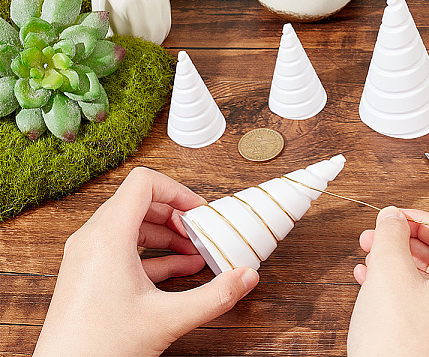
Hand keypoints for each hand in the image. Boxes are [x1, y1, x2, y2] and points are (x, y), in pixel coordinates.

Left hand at [33, 167, 259, 356]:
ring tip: (193, 251)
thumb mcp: (167, 320)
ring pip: (131, 223)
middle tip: (198, 232)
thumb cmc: (101, 349)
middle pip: (139, 200)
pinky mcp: (87, 271)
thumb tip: (247, 277)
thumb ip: (214, 297)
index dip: (176, 190)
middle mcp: (92, 238)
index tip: (198, 211)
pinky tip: (179, 269)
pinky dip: (152, 251)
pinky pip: (122, 246)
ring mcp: (87, 254)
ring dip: (165, 232)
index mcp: (108, 237)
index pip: (143, 182)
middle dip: (174, 213)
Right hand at [347, 207, 428, 356]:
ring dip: (399, 263)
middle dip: (404, 241)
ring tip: (369, 257)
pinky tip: (372, 282)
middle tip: (378, 234)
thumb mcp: (389, 271)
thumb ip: (391, 234)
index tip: (395, 215)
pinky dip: (402, 287)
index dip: (418, 218)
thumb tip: (392, 217)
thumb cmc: (398, 343)